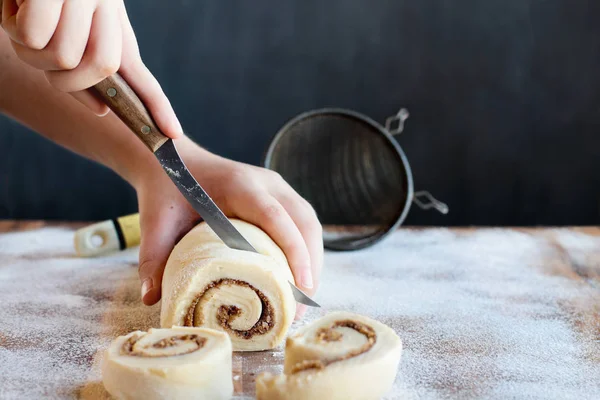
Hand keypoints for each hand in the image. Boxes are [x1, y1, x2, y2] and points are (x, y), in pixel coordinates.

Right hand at [0, 0, 180, 137]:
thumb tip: (103, 110)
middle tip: (40, 53)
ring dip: (29, 49)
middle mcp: (107, 9)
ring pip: (61, 57)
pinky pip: (34, 35)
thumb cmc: (35, 0)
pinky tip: (13, 4)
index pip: (140, 74)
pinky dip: (12, 27)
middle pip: (101, 70)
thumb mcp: (64, 36)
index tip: (172, 134)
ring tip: (22, 18)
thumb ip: (84, 72)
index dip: (158, 106)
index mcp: (113, 27)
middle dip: (66, 80)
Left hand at [134, 137, 323, 319]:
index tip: (301, 286)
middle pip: (304, 223)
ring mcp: (278, 188)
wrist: (175, 160)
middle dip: (310, 265)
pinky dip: (307, 251)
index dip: (293, 251)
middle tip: (302, 307)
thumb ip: (153, 258)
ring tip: (304, 299)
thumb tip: (152, 299)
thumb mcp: (156, 223)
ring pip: (309, 224)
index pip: (276, 217)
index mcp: (240, 185)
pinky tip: (299, 278)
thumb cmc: (168, 190)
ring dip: (313, 260)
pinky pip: (304, 223)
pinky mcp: (280, 196)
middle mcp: (267, 183)